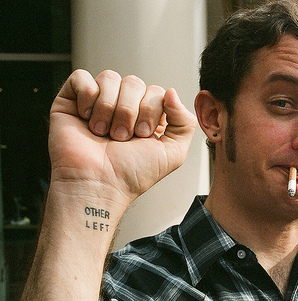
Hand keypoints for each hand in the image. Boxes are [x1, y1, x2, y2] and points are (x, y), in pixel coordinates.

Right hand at [48, 69, 195, 208]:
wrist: (99, 184)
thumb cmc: (133, 173)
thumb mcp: (173, 152)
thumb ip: (185, 122)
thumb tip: (171, 92)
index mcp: (146, 115)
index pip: (156, 91)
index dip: (151, 110)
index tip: (143, 136)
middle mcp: (122, 105)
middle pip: (134, 82)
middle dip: (130, 111)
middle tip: (121, 137)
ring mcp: (96, 101)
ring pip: (109, 77)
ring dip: (109, 108)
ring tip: (103, 133)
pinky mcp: (70, 101)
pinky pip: (81, 77)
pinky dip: (87, 97)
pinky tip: (87, 119)